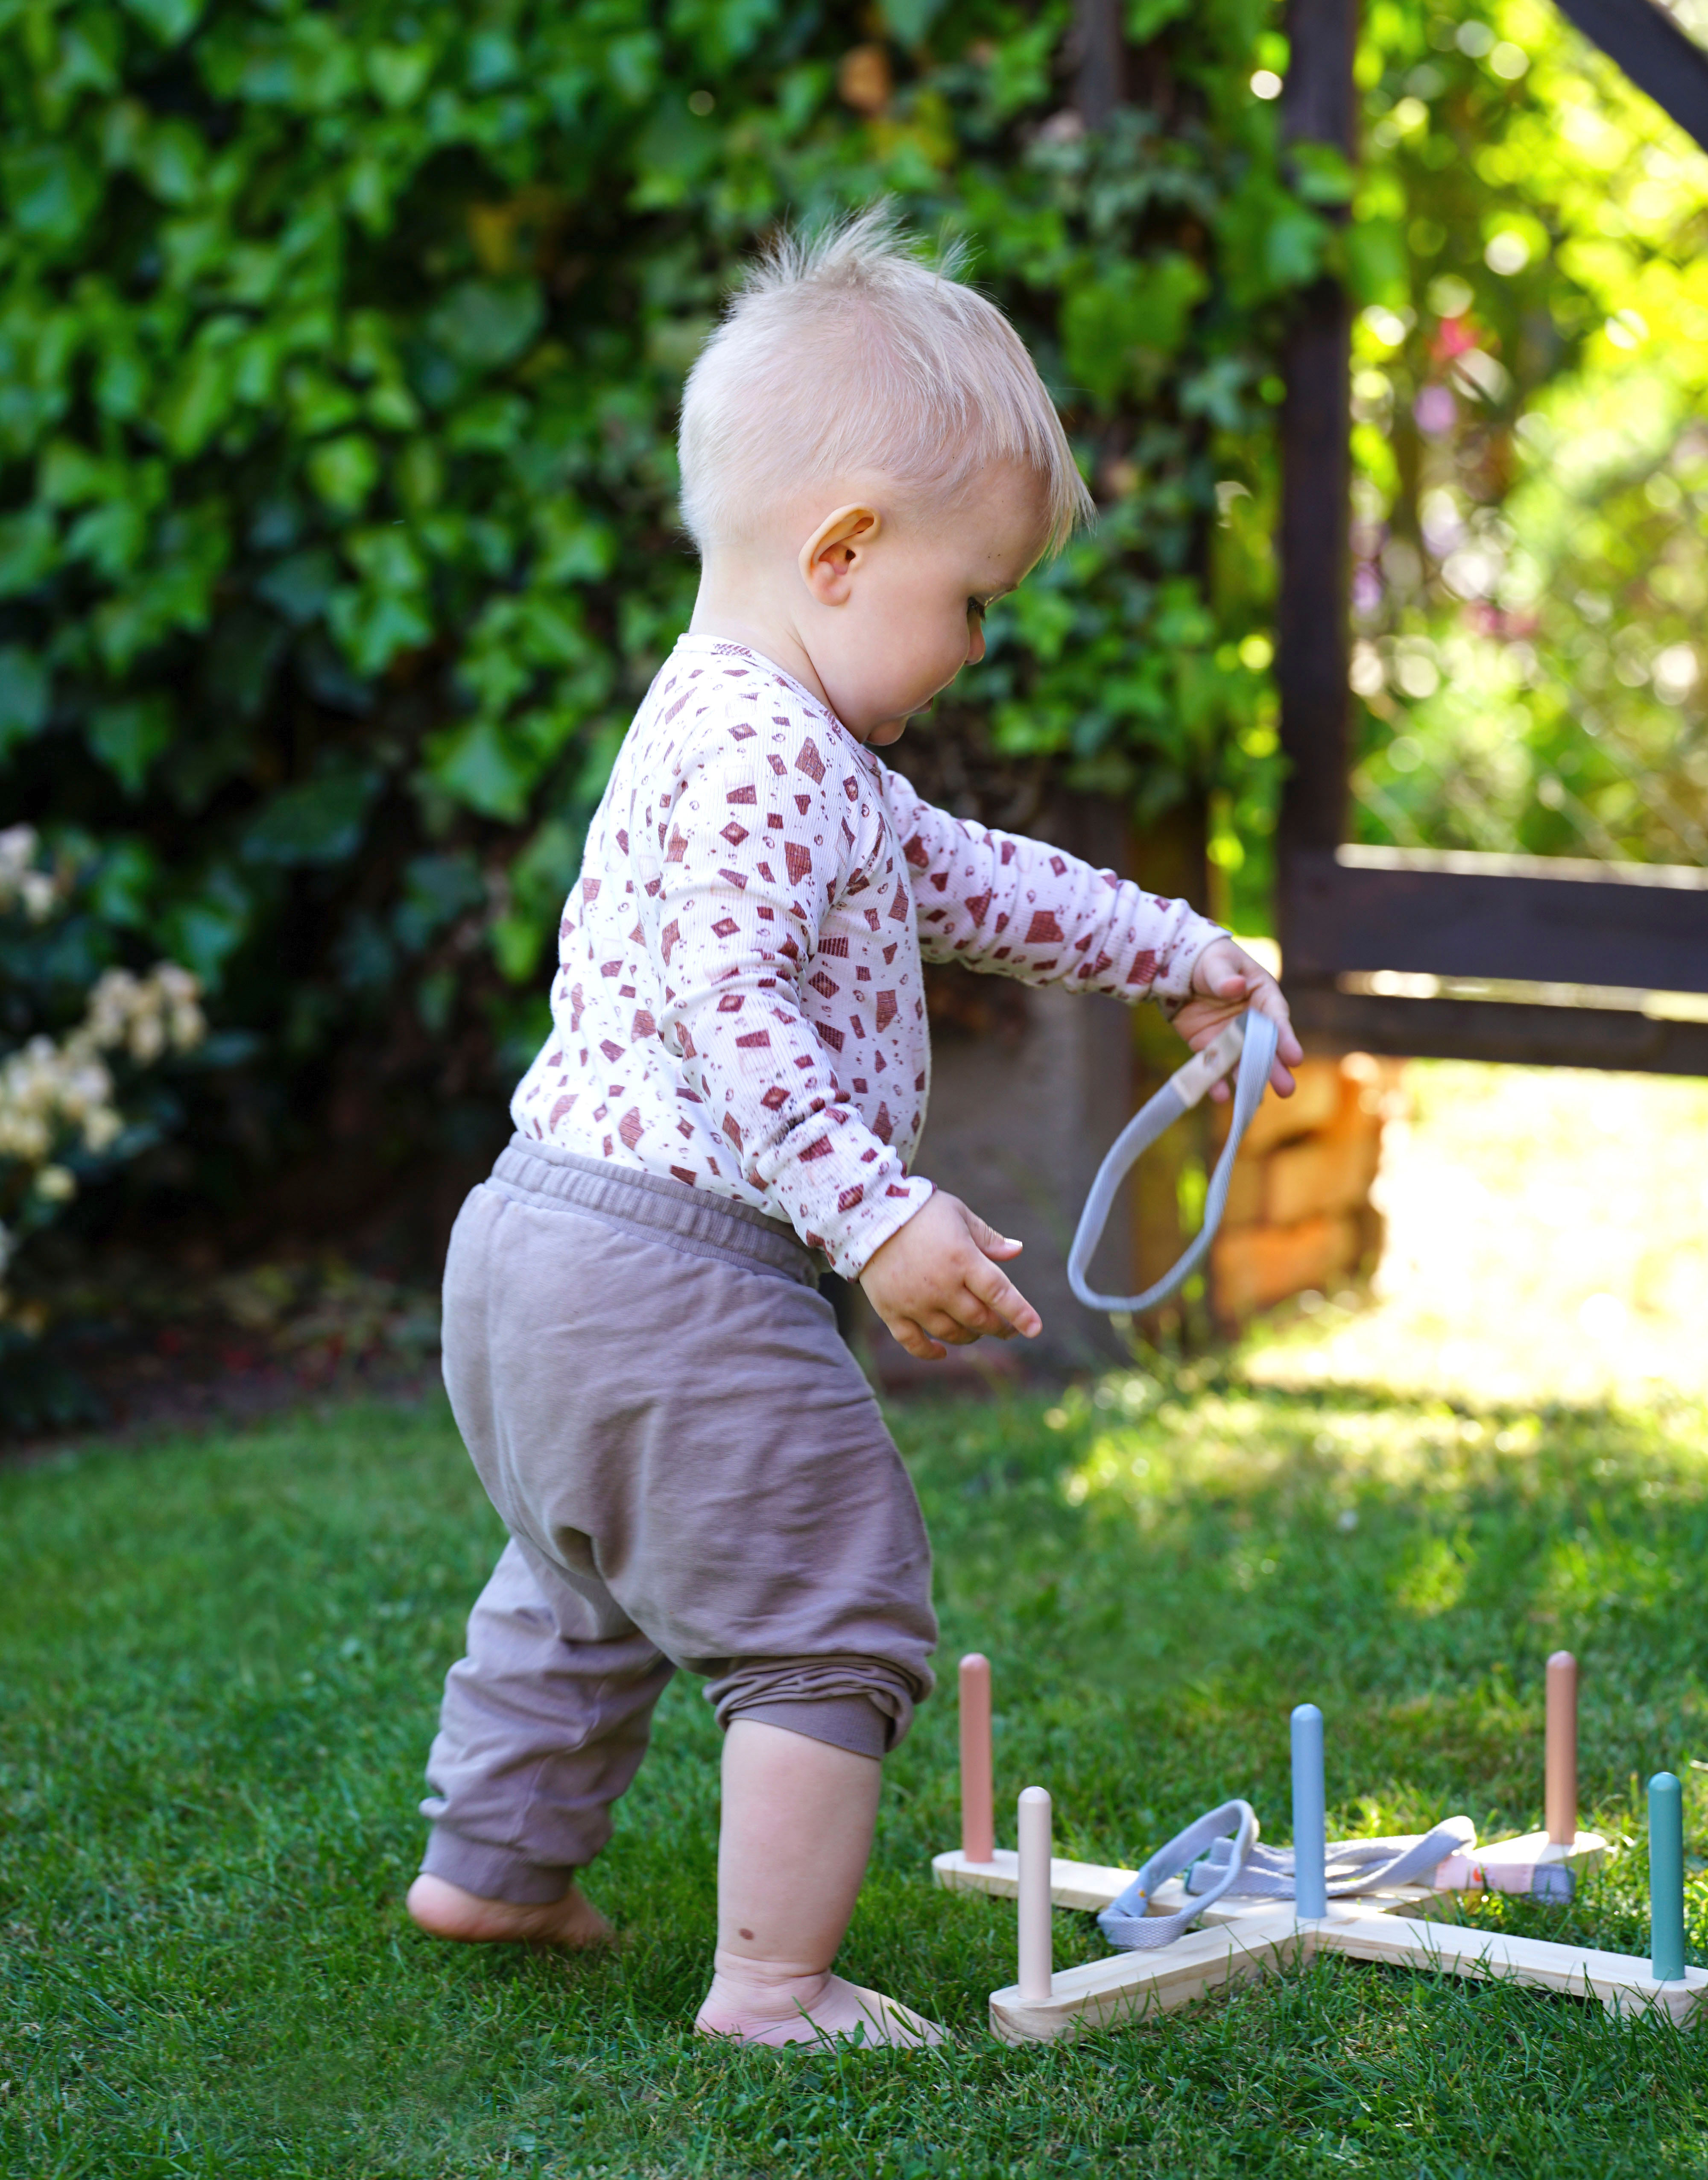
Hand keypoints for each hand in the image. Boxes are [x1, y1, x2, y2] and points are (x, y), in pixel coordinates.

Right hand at [857, 1192, 1041, 1361]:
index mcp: (962, 1259)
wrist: (866, 1214)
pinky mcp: (891, 1311)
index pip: (999, 1293)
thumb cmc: (920, 1210)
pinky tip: (942, 1352)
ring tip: (976, 1330)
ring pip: (952, 1334)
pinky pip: (914, 1343)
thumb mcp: (959, 1215)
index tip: (1035, 1329)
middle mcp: (941, 1285)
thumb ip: (988, 1238)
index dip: (1020, 1313)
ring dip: (970, 1336)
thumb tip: (1017, 1251)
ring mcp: (915, 1302)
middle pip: (979, 1319)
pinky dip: (931, 1352)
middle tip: (1007, 1328)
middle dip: (998, 1327)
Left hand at [1171, 937, 1302, 1100]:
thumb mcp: (1218, 962)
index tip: (1295, 1058)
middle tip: (1287, 1090)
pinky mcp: (1208, 1046)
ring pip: (1241, 1061)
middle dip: (1274, 1068)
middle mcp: (1251, 1020)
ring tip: (1256, 1102)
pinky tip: (1219, 1095)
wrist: (1178, 967)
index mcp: (1262, 995)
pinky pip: (1213, 1065)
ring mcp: (1230, 1035)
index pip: (1276, 1018)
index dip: (1285, 1038)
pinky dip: (1214, 1080)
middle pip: (1265, 1047)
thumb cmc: (1209, 959)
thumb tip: (1235, 986)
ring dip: (1248, 1080)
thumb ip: (1225, 977)